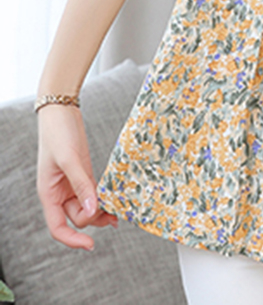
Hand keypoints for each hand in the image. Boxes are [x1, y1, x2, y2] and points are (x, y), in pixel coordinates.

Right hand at [36, 104, 119, 249]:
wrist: (61, 112)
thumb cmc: (58, 134)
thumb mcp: (70, 159)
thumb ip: (81, 185)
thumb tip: (92, 211)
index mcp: (49, 194)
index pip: (58, 227)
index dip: (73, 239)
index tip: (90, 244)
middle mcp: (59, 193)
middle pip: (77, 218)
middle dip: (94, 220)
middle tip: (115, 214)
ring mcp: (72, 184)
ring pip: (87, 207)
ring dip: (101, 211)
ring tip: (119, 211)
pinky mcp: (83, 174)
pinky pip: (93, 193)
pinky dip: (103, 198)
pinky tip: (115, 200)